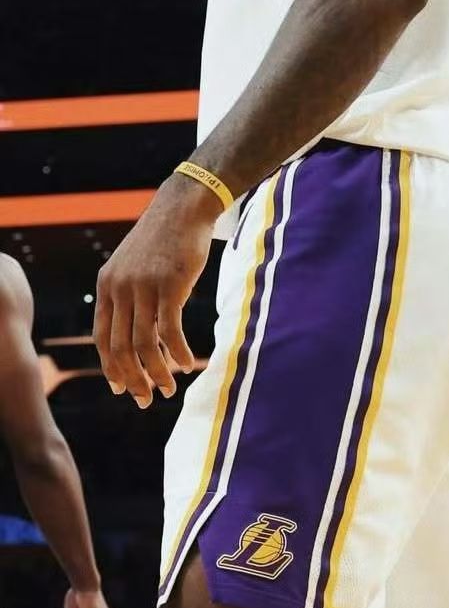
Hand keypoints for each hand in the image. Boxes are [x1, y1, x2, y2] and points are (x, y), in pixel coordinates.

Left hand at [94, 175, 216, 406]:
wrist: (183, 208)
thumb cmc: (163, 239)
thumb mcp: (134, 265)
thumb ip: (128, 294)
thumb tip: (134, 328)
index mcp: (107, 286)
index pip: (102, 337)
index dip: (111, 367)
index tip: (122, 388)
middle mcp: (120, 288)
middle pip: (120, 347)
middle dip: (133, 380)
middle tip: (146, 400)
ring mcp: (143, 287)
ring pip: (144, 344)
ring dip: (156, 372)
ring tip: (169, 389)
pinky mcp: (170, 285)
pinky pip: (169, 329)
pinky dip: (177, 352)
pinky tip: (186, 363)